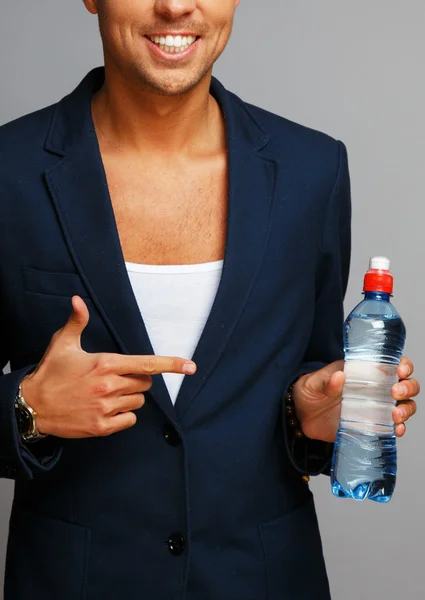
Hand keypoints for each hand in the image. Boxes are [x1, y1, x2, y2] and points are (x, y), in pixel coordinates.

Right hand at [21, 296, 196, 438]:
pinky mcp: (102, 427)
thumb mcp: (63, 344)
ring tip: (106, 393)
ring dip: (129, 397)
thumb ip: (77, 322)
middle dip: (137, 380)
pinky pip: (130, 419)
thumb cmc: (51, 372)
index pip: (146, 364)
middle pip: (145, 383)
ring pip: (138, 401)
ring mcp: (106, 408)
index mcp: (105, 364)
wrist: (32, 406)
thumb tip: (78, 300)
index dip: (171, 364)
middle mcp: (109, 386)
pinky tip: (106, 408)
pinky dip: (123, 415)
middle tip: (115, 378)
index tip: (190, 366)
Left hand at [293, 357, 418, 442]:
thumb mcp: (312, 383)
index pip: (391, 364)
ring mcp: (375, 407)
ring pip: (405, 405)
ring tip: (395, 415)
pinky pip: (392, 427)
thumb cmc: (308, 392)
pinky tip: (396, 430)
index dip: (403, 365)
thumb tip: (339, 377)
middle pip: (405, 385)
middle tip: (396, 393)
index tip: (401, 371)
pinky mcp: (371, 425)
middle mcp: (374, 388)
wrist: (301, 418)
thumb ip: (325, 381)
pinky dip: (399, 428)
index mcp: (363, 371)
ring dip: (407, 409)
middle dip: (408, 387)